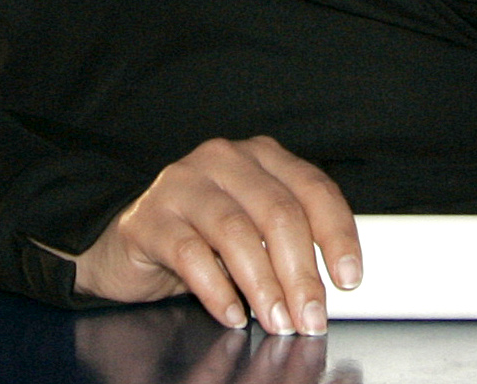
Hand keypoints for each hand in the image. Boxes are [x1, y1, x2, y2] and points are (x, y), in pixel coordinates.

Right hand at [70, 135, 361, 335]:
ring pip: (237, 233)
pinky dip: (217, 290)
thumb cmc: (202, 236)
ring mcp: (185, 184)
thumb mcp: (252, 228)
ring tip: (277, 321)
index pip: (314, 188)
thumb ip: (285, 240)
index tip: (349, 277)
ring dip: (263, 286)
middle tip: (310, 315)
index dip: (337, 233)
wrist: (127, 244)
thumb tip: (325, 286)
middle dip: (301, 272)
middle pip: (278, 213)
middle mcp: (227, 159)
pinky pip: (190, 255)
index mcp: (263, 156)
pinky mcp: (150, 217)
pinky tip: (233, 315)